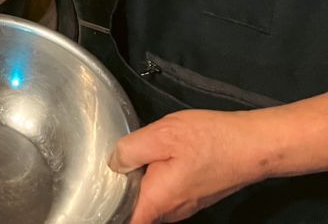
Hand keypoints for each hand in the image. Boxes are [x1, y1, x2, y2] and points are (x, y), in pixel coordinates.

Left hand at [109, 109, 266, 222]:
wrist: (255, 144)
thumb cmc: (210, 139)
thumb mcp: (162, 135)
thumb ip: (130, 151)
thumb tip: (113, 164)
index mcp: (157, 200)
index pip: (126, 221)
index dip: (107, 212)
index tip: (95, 197)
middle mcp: (171, 210)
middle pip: (135, 210)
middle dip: (120, 192)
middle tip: (106, 167)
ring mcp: (184, 204)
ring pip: (150, 200)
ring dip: (139, 183)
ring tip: (128, 159)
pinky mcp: (194, 194)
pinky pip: (165, 193)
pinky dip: (154, 179)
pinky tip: (153, 157)